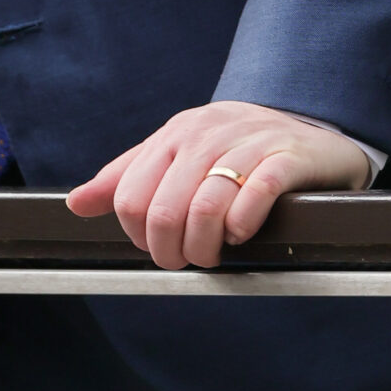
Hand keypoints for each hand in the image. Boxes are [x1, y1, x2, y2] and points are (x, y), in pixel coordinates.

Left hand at [66, 102, 370, 271]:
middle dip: (170, 250)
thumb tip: (76, 203)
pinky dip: (243, 224)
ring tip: (214, 253)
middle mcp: (207, 134)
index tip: (158, 246)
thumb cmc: (238, 151)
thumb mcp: (180, 154)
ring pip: (205, 207)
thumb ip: (128, 177)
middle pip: (162, 210)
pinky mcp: (287, 158)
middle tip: (188, 260)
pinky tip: (243, 233)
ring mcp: (248, 143)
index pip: (130, 197)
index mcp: (176, 135)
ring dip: (205, 246)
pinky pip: (256, 194)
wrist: (313, 131)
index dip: (139, 236)